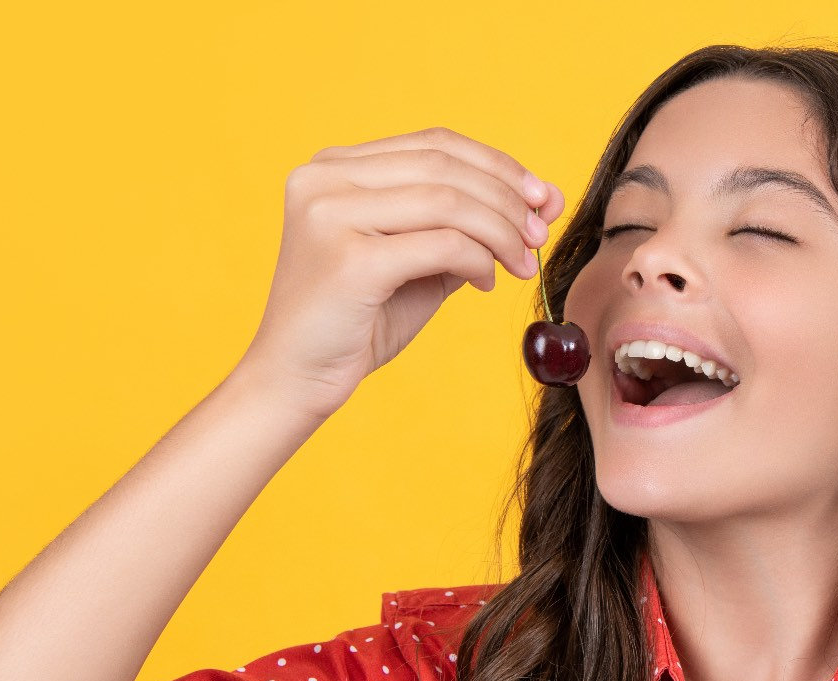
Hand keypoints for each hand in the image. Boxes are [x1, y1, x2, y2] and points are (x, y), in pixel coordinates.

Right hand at [236, 126, 566, 421]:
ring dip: (500, 231)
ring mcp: (330, 214)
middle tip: (541, 234)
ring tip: (523, 263)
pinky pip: (442, 244)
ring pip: (448, 200)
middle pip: (444, 165)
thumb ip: (464, 228)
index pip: (433, 144)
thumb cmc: (357, 322)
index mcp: (334, 166)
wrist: (297, 379)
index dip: (497, 165)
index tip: (541, 197)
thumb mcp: (417, 261)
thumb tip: (540, 201)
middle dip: (507, 199)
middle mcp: (324, 177)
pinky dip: (478, 259)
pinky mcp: (349, 259)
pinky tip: (487, 282)